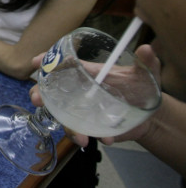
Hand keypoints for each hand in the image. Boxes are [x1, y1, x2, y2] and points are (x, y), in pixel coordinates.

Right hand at [29, 45, 162, 146]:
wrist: (151, 116)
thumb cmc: (142, 89)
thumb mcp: (145, 74)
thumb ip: (146, 62)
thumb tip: (147, 48)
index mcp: (87, 73)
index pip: (61, 64)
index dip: (45, 61)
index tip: (36, 61)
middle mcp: (79, 91)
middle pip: (50, 91)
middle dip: (39, 95)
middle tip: (38, 101)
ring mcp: (81, 110)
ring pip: (61, 116)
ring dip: (67, 127)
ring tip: (81, 138)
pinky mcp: (88, 126)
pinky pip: (80, 132)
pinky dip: (90, 136)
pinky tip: (105, 139)